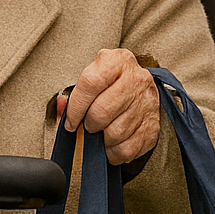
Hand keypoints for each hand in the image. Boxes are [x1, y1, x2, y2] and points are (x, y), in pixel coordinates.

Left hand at [57, 49, 158, 165]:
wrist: (141, 87)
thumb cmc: (111, 84)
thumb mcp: (93, 78)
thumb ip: (74, 94)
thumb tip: (62, 106)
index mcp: (117, 61)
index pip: (91, 83)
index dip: (76, 107)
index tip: (71, 121)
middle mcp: (136, 79)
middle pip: (102, 111)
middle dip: (89, 124)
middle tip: (88, 125)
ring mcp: (147, 102)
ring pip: (115, 133)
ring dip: (102, 139)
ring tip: (101, 132)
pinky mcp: (152, 125)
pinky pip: (127, 148)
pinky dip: (114, 152)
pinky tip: (111, 143)